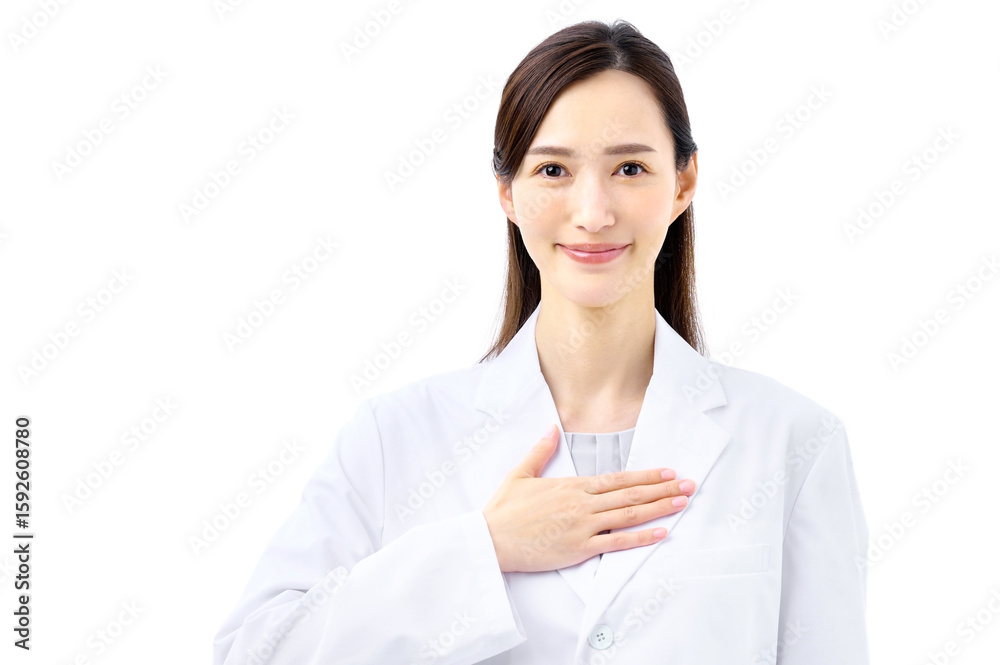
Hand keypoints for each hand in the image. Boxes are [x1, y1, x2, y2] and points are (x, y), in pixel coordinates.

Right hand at [482, 423, 695, 572]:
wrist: (490, 539)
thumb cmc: (504, 509)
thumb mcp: (521, 474)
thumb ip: (540, 451)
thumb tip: (551, 428)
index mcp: (571, 486)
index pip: (617, 479)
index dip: (645, 475)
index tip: (667, 472)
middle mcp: (582, 504)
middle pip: (630, 495)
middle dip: (662, 489)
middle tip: (688, 485)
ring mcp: (583, 527)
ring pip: (629, 515)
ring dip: (659, 508)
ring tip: (682, 502)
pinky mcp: (579, 549)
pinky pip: (616, 543)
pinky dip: (641, 538)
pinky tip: (660, 533)